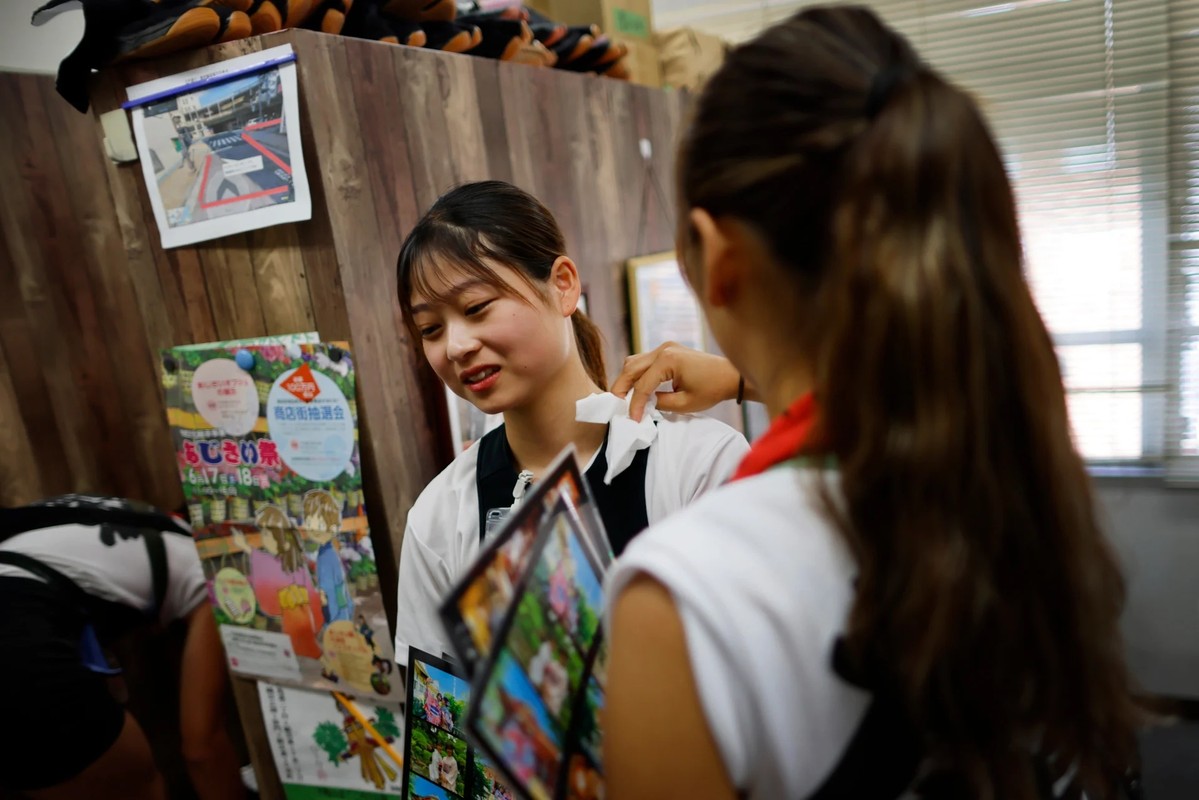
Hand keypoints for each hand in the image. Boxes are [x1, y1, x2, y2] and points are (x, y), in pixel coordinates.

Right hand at [611, 342, 741, 421]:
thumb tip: (642, 405)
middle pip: (630, 367)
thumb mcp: (685, 404)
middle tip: (616, 407)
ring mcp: (664, 347)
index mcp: (668, 360)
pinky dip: (637, 375)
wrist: (729, 375)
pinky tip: (637, 389)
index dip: (634, 404)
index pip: (642, 384)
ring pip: (634, 362)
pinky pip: (644, 361)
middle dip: (621, 388)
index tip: (633, 419)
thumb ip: (660, 403)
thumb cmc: (712, 389)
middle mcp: (663, 349)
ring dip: (627, 380)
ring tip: (625, 399)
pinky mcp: (667, 350)